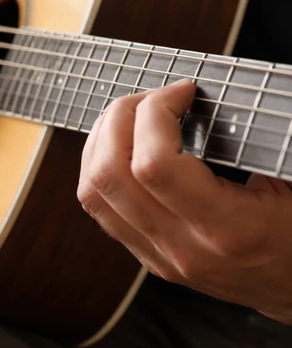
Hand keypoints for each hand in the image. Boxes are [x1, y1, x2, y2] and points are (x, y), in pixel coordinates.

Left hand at [78, 79, 291, 321]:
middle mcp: (184, 248)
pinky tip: (121, 145)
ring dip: (101, 140)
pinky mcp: (148, 257)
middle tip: (152, 97)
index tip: (182, 91)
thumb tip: (211, 95)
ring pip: (93, 192)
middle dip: (120, 118)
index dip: (155, 113)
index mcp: (229, 229)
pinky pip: (99, 207)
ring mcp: (160, 256)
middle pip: (110, 175)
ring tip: (132, 115)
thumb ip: (255, 141)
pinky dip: (98, 165)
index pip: (154, 165)